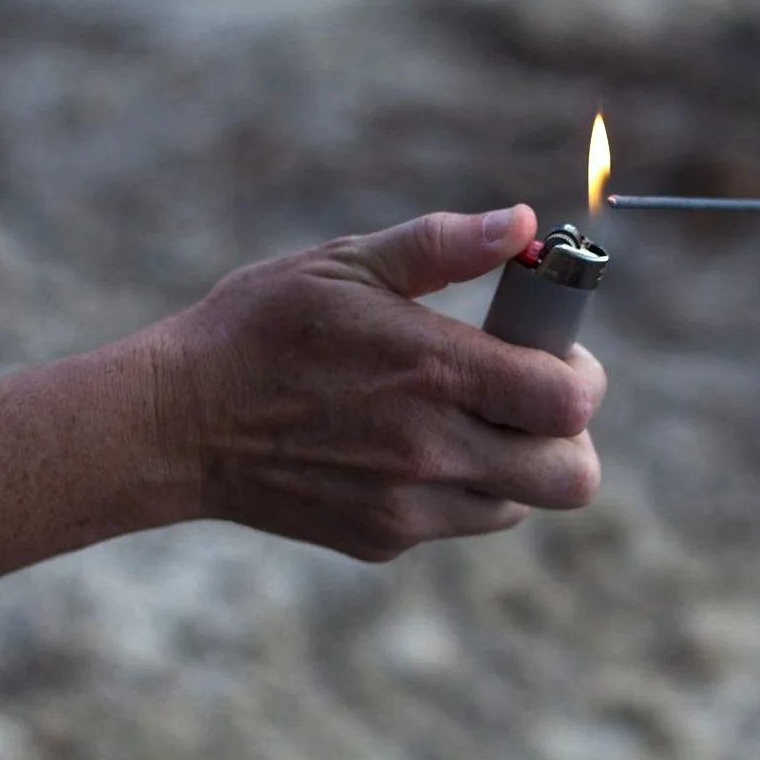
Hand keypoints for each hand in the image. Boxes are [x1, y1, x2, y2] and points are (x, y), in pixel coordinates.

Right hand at [148, 207, 605, 561]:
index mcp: (434, 371)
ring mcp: (409, 505)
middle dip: (570, 436)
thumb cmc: (260, 328)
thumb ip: (442, 245)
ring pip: (520, 503)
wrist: (176, 423)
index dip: (583, 377)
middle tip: (528, 398)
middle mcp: (432, 449)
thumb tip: (521, 222)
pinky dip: (456, 489)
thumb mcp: (345, 264)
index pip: (569, 402)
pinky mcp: (383, 537)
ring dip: (513, 463)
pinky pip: (460, 521)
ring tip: (457, 417)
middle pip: (572, 477)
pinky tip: (403, 447)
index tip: (556, 354)